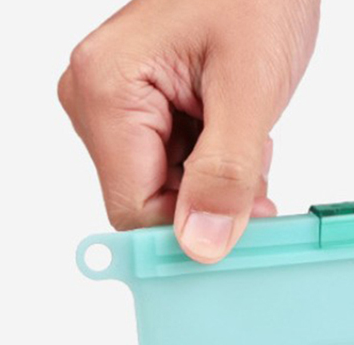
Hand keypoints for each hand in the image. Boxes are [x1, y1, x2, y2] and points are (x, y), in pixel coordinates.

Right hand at [59, 0, 319, 262]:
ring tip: (246, 136)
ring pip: (168, 192)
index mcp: (108, 91)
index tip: (242, 231)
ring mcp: (118, 107)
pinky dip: (215, 167)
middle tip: (254, 168)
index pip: (134, 209)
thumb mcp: (249, 90)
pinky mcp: (143, 111)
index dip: (190, 232)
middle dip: (210, 203)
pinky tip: (234, 133)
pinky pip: (176, 170)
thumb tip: (201, 244)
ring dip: (218, 185)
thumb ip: (225, 174)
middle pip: (150, 203)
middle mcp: (99, 101)